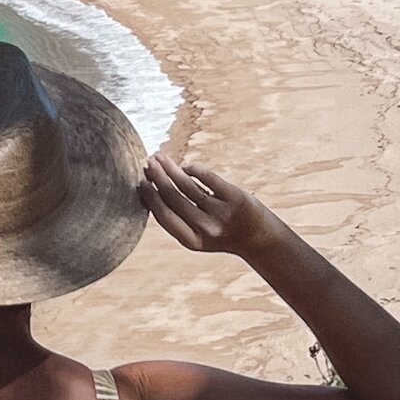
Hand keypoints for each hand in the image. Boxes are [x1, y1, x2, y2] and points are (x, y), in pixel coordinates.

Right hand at [141, 154, 285, 264]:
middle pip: (173, 197)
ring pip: (187, 185)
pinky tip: (185, 166)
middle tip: (146, 163)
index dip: (150, 198)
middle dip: (157, 177)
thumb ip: (178, 218)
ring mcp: (222, 212)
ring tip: (159, 157)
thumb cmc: (221, 234)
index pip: (164, 216)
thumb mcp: (198, 235)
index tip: (140, 183)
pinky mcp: (235, 197)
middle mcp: (206, 228)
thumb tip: (151, 189)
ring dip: (170, 168)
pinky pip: (207, 177)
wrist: (260, 239)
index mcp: (193, 241)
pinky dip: (193, 169)